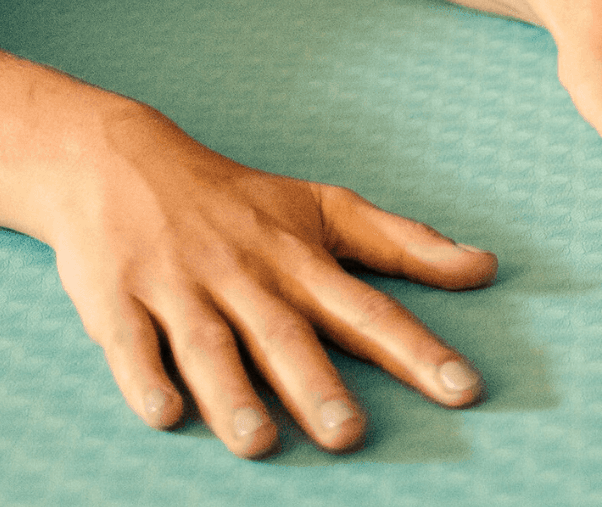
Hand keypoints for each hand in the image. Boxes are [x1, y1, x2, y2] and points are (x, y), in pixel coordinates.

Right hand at [46, 103, 496, 458]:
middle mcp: (245, 275)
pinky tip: (165, 413)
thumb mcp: (326, 208)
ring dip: (231, 394)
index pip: (369, 310)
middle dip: (317, 386)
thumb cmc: (237, 198)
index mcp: (300, 259)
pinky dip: (144, 378)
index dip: (418, 351)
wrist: (117, 159)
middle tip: (350, 435)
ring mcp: (179, 286)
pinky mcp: (116, 298)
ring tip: (259, 443)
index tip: (464, 390)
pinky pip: (130, 344)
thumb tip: (486, 267)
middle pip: (286, 335)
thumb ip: (406, 243)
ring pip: (208, 345)